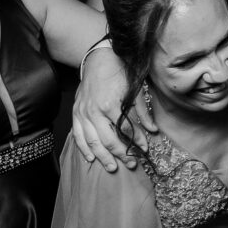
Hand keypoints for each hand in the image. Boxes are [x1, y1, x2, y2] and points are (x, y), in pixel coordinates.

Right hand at [71, 47, 156, 170]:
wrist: (99, 59)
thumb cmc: (119, 73)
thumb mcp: (136, 90)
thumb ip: (143, 112)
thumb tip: (152, 130)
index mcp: (110, 104)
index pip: (125, 130)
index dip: (136, 142)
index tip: (144, 150)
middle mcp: (94, 111)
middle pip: (108, 140)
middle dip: (121, 154)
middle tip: (131, 164)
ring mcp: (82, 113)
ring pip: (92, 141)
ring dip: (103, 157)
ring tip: (113, 167)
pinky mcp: (75, 113)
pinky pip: (78, 135)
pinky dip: (83, 148)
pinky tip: (91, 158)